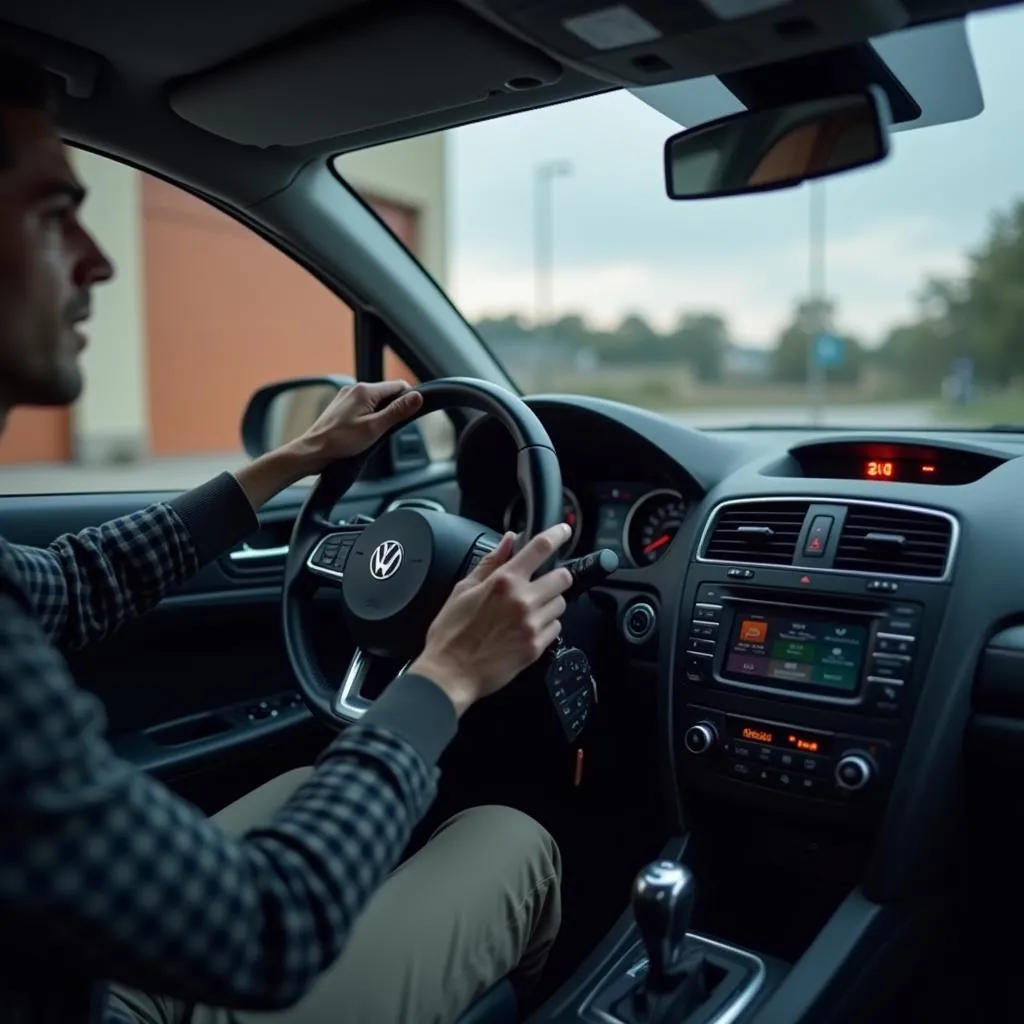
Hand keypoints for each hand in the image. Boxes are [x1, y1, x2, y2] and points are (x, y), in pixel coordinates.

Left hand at [290, 380, 423, 471]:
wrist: (313, 451)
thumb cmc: (340, 441)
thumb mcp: (375, 428)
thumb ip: (397, 411)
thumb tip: (418, 397)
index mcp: (365, 390)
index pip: (399, 386)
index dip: (408, 400)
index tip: (406, 417)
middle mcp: (355, 389)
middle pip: (387, 393)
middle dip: (393, 409)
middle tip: (387, 429)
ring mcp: (347, 397)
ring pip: (375, 401)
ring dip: (380, 414)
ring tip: (372, 433)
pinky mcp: (342, 406)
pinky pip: (363, 406)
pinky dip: (368, 417)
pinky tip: (362, 431)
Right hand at [408, 524, 574, 716]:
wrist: (450, 673)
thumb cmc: (451, 633)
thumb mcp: (463, 589)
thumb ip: (490, 562)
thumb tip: (508, 540)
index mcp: (504, 582)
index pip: (541, 548)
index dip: (557, 535)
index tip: (564, 531)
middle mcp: (523, 601)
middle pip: (562, 577)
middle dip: (554, 576)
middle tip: (540, 582)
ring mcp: (532, 625)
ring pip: (561, 604)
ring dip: (549, 602)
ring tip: (528, 610)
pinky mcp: (536, 647)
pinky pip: (556, 628)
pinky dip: (546, 625)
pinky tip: (526, 628)